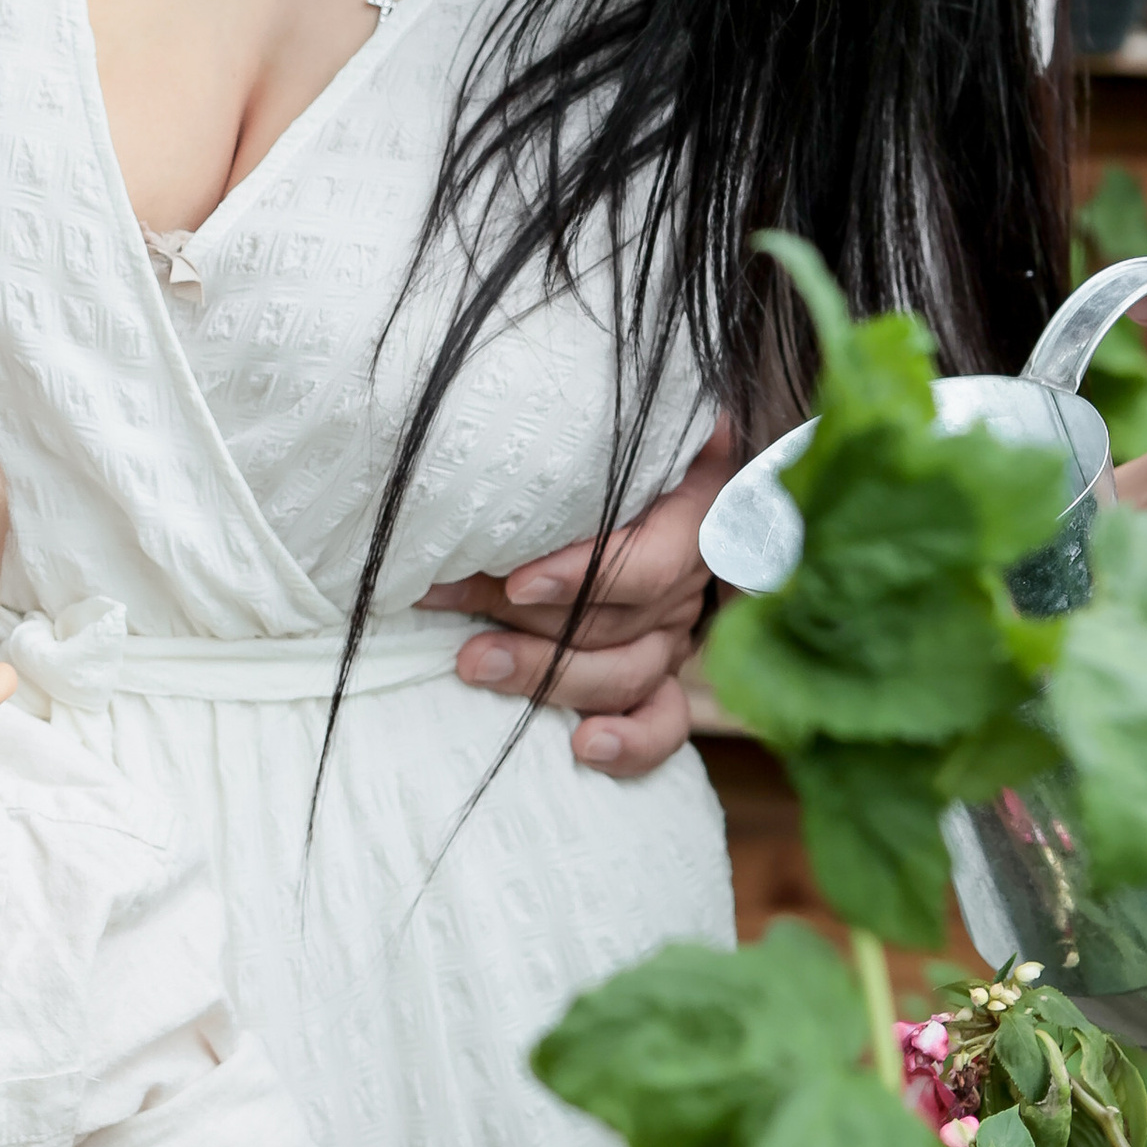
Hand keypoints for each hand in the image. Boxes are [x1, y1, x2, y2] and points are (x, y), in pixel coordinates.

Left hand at [422, 422, 742, 776]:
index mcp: (700, 504)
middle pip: (623, 622)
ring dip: (545, 676)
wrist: (655, 454)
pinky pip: (664, 721)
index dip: (589, 576)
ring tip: (472, 662)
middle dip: (526, 619)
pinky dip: (632, 743)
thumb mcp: (625, 407)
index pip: (655, 562)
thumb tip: (503, 398)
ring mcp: (678, 626)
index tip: (518, 576)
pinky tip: (584, 748)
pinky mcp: (660, 668)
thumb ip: (588, 411)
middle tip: (446, 597)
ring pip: (628, 672)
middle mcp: (695, 573)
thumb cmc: (614, 419)